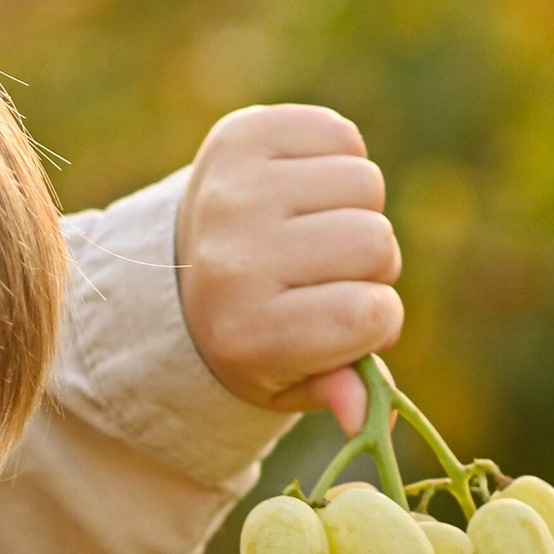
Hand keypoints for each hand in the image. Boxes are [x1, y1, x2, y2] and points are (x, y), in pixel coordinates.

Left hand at [175, 104, 402, 436]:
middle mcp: (231, 258)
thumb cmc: (251, 330)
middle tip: (324, 274)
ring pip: (366, 185)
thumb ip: (334, 390)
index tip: (345, 322)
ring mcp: (231, 190)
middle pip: (376, 243)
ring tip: (312, 230)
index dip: (377, 320)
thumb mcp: (285, 378)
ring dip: (356, 209)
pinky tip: (303, 190)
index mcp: (245, 331)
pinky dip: (338, 161)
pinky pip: (341, 135)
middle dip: (369, 264)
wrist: (176, 267)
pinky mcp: (239, 136)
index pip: (370, 314)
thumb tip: (364, 418)